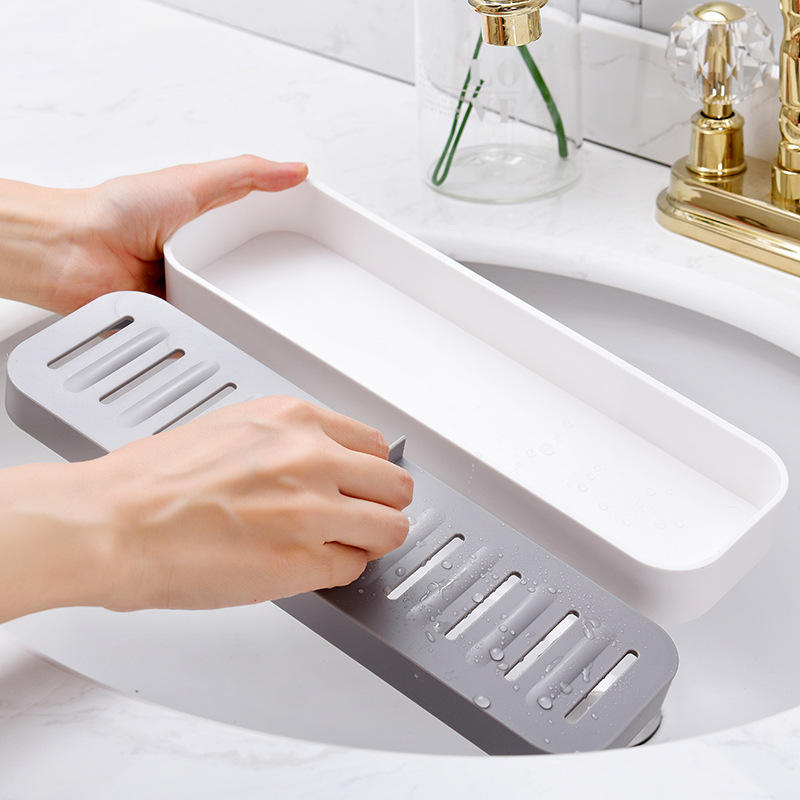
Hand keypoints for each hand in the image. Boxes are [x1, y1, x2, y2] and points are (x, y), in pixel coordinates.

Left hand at [0, 155, 307, 313]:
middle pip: (252, 273)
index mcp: (207, 221)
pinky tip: (232, 332)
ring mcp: (189, 289)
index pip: (260, 227)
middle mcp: (200, 256)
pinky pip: (208, 331)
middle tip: (297, 285)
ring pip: (234, 306)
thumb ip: (245, 175)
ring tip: (262, 309)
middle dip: (271, 281)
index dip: (287, 232)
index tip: (316, 239)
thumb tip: (293, 170)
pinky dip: (219, 332)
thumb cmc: (115, 211)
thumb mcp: (191, 182)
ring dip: (244, 309)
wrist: (73, 253)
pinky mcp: (178, 318)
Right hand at [0, 396, 412, 620]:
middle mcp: (312, 457)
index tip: (361, 484)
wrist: (112, 522)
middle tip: (360, 517)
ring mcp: (314, 510)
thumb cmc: (153, 482)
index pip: (374, 444)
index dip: (368, 471)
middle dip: (380, 505)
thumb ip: (287, 442)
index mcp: (293, 420)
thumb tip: (322, 462)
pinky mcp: (304, 561)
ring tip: (339, 546)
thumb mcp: (233, 430)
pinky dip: (337, 571)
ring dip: (370, 541)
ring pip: (390, 529)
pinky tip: (306, 566)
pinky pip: (353, 569)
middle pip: (396, 485)